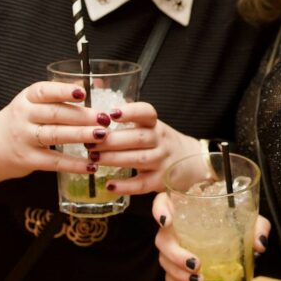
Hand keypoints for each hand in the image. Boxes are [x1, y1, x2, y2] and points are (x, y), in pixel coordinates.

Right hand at [0, 80, 111, 182]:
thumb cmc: (22, 120)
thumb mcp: (32, 102)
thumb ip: (58, 94)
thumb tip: (90, 83)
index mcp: (27, 98)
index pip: (44, 91)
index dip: (63, 91)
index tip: (83, 93)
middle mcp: (24, 116)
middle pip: (54, 114)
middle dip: (82, 116)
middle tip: (104, 118)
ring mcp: (24, 138)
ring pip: (55, 135)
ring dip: (80, 135)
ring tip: (101, 135)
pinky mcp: (28, 159)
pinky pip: (54, 162)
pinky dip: (73, 164)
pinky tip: (91, 165)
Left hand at [82, 103, 200, 196]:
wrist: (192, 162)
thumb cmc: (161, 142)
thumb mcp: (150, 126)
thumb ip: (128, 117)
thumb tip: (97, 95)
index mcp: (155, 124)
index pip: (147, 112)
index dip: (130, 112)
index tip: (111, 113)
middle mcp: (160, 141)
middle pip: (138, 138)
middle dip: (111, 140)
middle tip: (88, 141)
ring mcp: (162, 161)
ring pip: (138, 159)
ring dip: (114, 159)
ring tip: (93, 158)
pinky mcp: (160, 181)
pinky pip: (143, 184)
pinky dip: (126, 186)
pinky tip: (109, 185)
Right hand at [152, 190, 270, 280]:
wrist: (235, 238)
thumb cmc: (235, 221)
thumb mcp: (248, 219)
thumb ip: (256, 226)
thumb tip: (259, 244)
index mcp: (186, 208)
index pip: (162, 202)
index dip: (159, 210)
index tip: (167, 221)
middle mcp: (175, 227)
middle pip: (162, 239)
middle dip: (175, 254)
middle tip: (196, 264)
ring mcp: (173, 248)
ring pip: (164, 261)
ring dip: (178, 274)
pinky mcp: (177, 267)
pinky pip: (170, 278)